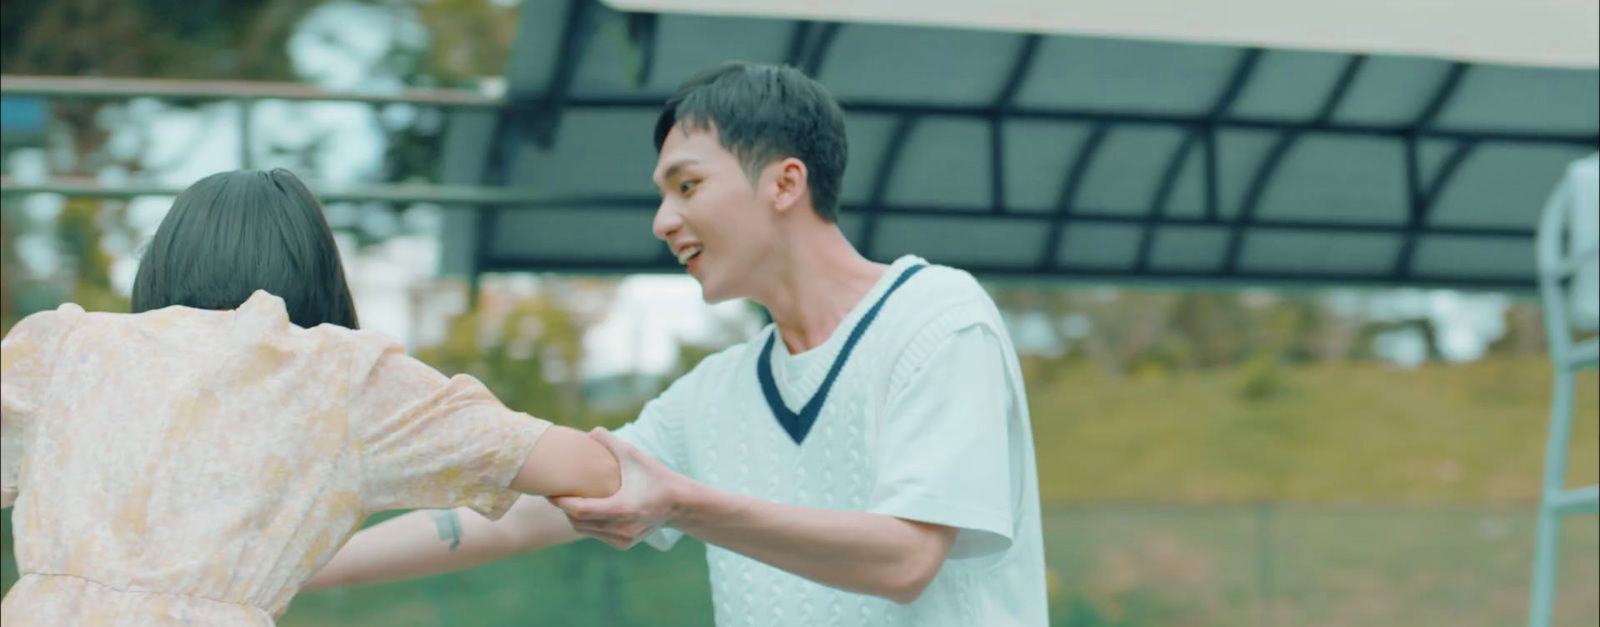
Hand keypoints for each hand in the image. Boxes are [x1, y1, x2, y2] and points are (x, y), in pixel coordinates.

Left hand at [549, 427, 691, 549]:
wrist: (681, 504)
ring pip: (585, 530)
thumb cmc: (656, 476)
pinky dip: (587, 523)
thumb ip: (610, 442)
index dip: (561, 501)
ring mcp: (623, 539)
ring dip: (573, 516)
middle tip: (553, 492)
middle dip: (564, 508)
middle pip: (578, 522)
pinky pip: (596, 534)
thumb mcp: (635, 455)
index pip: (580, 510)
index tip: (549, 490)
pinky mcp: (624, 544)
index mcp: (623, 508)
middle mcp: (622, 528)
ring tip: (566, 499)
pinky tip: (585, 509)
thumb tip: (589, 432)